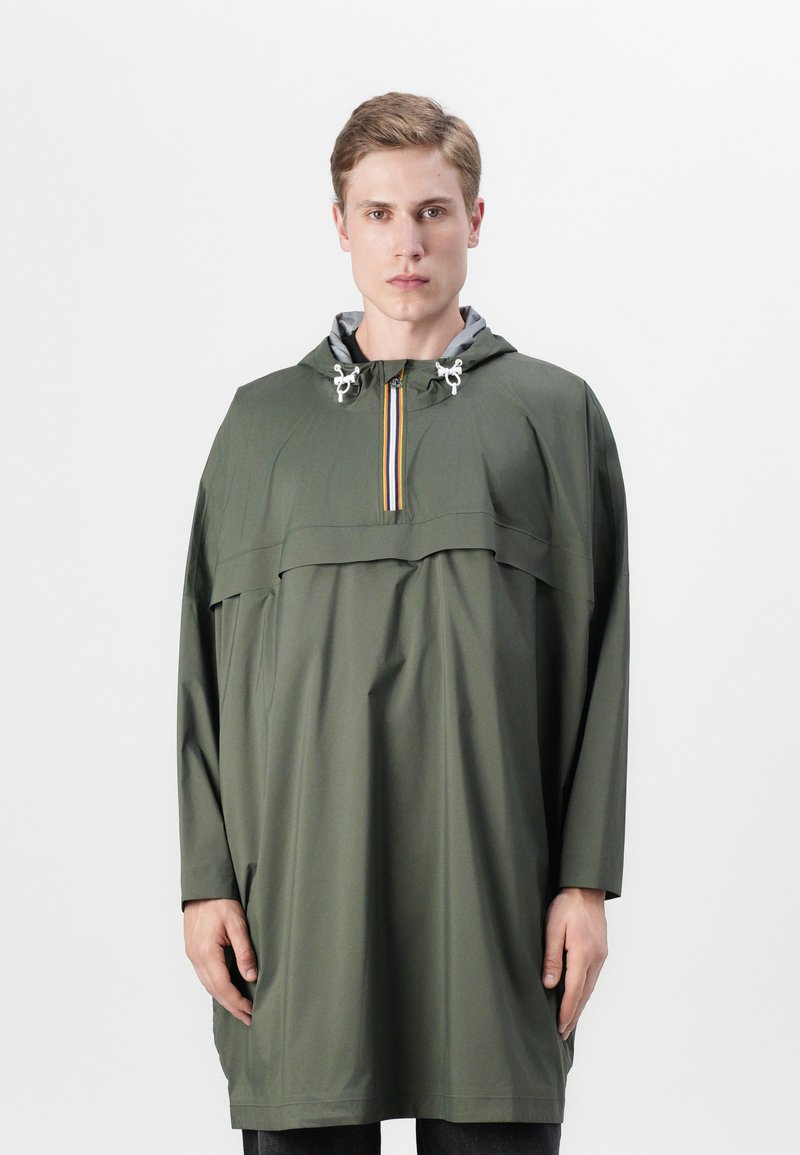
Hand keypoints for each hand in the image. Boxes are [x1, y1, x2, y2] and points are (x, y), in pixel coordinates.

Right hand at [183, 898, 257, 1025]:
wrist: (203, 887)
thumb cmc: (221, 901)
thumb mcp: (237, 923)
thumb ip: (244, 951)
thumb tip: (251, 977)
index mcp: (206, 952)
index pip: (222, 986)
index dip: (237, 1002)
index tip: (251, 1011)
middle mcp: (196, 957)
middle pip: (214, 990)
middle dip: (232, 1006)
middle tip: (249, 1018)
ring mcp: (192, 955)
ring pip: (208, 985)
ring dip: (224, 999)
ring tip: (241, 1009)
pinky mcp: (193, 951)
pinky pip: (205, 976)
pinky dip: (217, 987)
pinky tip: (227, 991)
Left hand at [541, 887, 607, 1040]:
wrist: (587, 889)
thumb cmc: (566, 906)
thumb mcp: (553, 928)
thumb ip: (552, 957)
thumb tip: (550, 985)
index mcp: (582, 953)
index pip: (574, 990)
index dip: (567, 1011)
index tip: (560, 1027)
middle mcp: (595, 958)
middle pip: (585, 994)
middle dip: (574, 1014)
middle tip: (564, 1033)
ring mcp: (600, 955)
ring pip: (590, 987)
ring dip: (580, 1005)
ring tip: (570, 1021)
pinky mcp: (601, 951)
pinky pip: (592, 977)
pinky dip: (585, 992)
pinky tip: (579, 997)